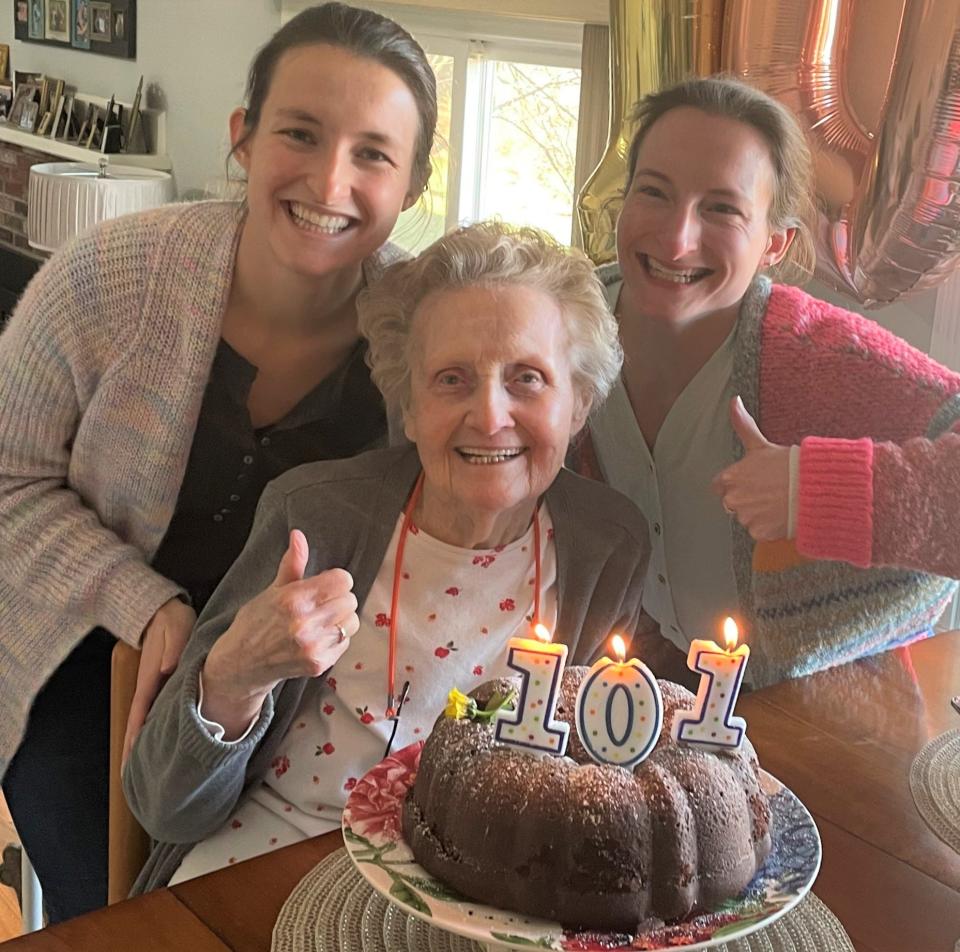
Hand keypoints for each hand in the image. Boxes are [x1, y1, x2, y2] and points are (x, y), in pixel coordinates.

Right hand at [122, 595, 195, 767]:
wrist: (164, 610)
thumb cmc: (172, 621)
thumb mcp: (176, 629)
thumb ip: (173, 648)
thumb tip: (166, 669)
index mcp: (150, 678)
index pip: (140, 714)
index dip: (134, 737)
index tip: (129, 760)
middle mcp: (149, 686)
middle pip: (138, 723)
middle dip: (132, 749)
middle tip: (131, 778)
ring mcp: (154, 686)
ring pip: (146, 720)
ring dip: (141, 742)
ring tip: (139, 768)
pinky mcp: (161, 683)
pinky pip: (155, 711)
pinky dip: (151, 728)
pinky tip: (155, 741)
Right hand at [201, 530, 357, 733]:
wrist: (241, 664)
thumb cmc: (255, 624)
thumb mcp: (271, 590)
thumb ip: (292, 564)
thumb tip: (298, 536)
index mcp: (293, 599)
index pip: (342, 580)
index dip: (336, 580)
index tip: (325, 585)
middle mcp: (304, 622)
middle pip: (350, 600)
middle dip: (338, 599)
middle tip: (320, 606)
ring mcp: (313, 645)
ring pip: (352, 622)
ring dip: (341, 620)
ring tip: (321, 623)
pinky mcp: (319, 664)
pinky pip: (346, 643)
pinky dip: (336, 640)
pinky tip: (317, 639)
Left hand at [711, 396, 792, 541]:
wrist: (815, 487)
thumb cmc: (789, 465)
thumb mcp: (761, 445)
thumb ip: (742, 425)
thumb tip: (733, 401)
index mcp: (729, 478)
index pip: (719, 485)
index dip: (735, 483)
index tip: (751, 482)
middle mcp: (732, 499)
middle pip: (732, 503)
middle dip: (746, 499)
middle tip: (768, 492)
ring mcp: (745, 517)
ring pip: (746, 518)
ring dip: (758, 513)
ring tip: (778, 501)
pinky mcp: (759, 532)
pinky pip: (759, 532)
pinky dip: (769, 527)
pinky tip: (781, 514)